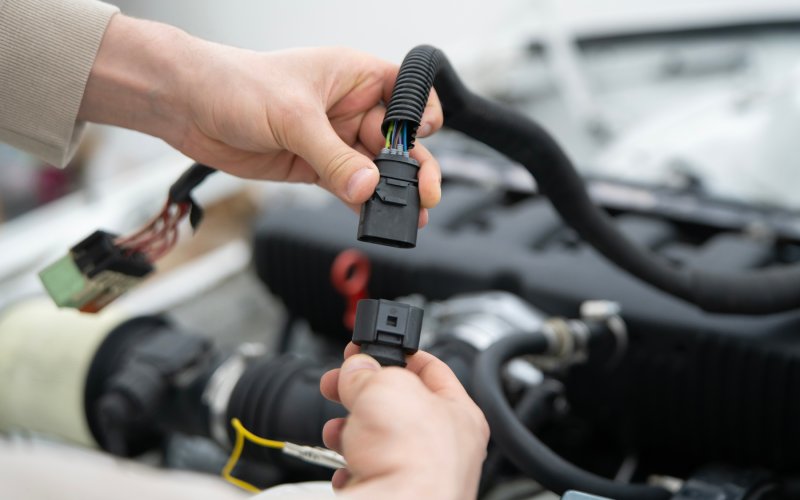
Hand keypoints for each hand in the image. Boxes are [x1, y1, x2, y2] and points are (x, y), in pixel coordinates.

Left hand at [79, 15, 442, 221]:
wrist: (189, 106)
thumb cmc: (237, 84)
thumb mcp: (293, 118)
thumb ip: (334, 156)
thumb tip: (368, 186)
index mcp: (354, 76)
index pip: (406, 93)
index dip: (421, 117)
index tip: (421, 141)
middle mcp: (349, 107)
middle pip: (396, 139)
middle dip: (412, 167)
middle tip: (423, 195)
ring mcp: (333, 139)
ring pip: (374, 169)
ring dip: (390, 192)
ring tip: (407, 216)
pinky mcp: (314, 165)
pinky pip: (348, 187)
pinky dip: (361, 204)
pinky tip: (374, 217)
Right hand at [319, 344, 489, 499]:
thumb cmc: (412, 457)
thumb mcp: (385, 387)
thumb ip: (369, 372)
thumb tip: (356, 369)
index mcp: (459, 414)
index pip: (431, 370)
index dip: (398, 354)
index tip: (372, 349)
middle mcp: (445, 447)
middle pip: (398, 406)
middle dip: (363, 394)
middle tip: (340, 383)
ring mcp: (418, 476)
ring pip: (379, 442)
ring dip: (351, 431)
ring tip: (337, 428)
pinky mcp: (392, 496)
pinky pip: (367, 474)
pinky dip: (351, 467)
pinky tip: (346, 464)